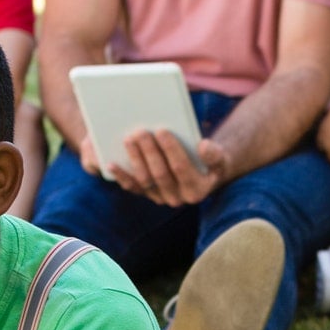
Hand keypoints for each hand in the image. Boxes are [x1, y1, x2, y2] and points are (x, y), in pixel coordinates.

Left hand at [107, 131, 230, 206]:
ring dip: (135, 160)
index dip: (171, 149)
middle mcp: (177, 199)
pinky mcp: (146, 194)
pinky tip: (110, 162)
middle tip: (140, 132)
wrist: (202, 173)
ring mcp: (160, 198)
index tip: (162, 130)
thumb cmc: (210, 161)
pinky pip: (132, 186)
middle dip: (149, 152)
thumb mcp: (219, 157)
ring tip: (128, 139)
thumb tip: (203, 147)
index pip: (181, 168)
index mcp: (196, 190)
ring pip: (144, 180)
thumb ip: (215, 154)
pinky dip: (121, 175)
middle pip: (160, 174)